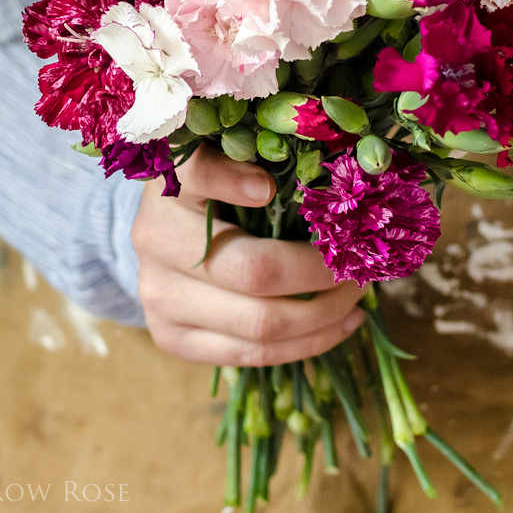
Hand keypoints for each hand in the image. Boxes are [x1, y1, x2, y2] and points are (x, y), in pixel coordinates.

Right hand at [131, 143, 365, 365]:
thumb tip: (271, 188)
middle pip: (254, 271)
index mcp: (170, 186)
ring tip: (356, 294)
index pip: (197, 175)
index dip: (234, 182)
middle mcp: (154, 244)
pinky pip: (252, 354)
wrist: (165, 234)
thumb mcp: (228, 158)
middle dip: (321, 272)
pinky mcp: (172, 337)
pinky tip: (341, 322)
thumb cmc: (215, 188)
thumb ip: (247, 158)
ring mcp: (159, 298)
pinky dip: (307, 343)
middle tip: (358, 260)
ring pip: (259, 326)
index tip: (270, 188)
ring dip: (325, 314)